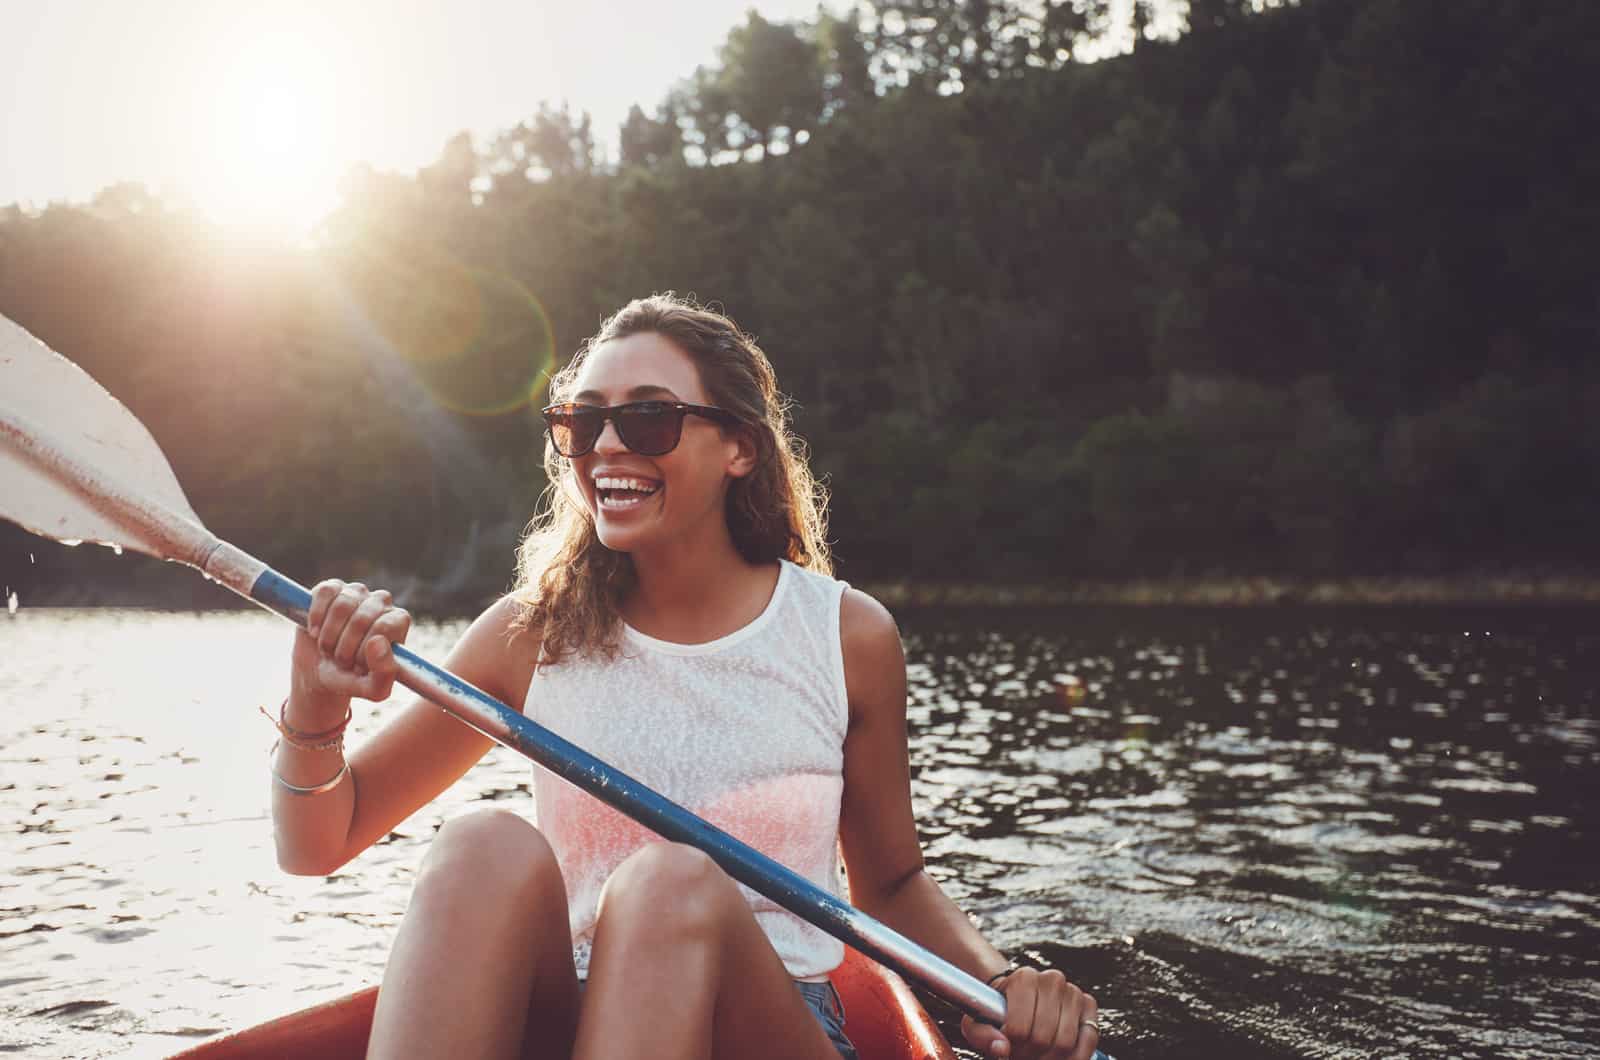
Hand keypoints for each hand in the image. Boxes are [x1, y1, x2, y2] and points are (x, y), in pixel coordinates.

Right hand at [290, 580, 410, 704]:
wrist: (320, 672)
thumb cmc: (352, 678)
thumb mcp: (372, 689)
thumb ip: (383, 675)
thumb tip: (378, 641)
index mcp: (398, 622)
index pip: (385, 627)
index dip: (365, 651)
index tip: (358, 667)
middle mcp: (382, 602)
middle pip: (362, 618)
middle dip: (345, 648)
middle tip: (340, 661)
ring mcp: (357, 592)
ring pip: (343, 605)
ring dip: (329, 636)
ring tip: (328, 649)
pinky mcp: (333, 588)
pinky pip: (325, 592)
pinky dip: (316, 617)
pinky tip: (315, 632)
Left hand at [961, 967, 1099, 1059]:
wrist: (1017, 997)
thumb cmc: (997, 1012)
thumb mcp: (977, 1022)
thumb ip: (982, 1036)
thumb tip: (1002, 1048)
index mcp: (1023, 978)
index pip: (1020, 1029)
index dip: (1013, 1047)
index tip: (1008, 1046)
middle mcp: (1051, 980)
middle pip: (1043, 1038)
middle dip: (1031, 1055)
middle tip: (1022, 1054)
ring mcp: (1072, 991)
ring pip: (1066, 1042)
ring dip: (1051, 1058)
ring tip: (1037, 1054)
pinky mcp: (1088, 1004)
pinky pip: (1089, 1039)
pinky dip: (1076, 1057)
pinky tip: (1061, 1058)